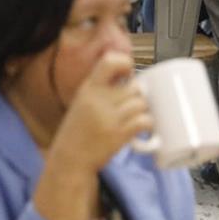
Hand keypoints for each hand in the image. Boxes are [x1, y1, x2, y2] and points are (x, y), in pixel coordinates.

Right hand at [48, 52, 151, 173]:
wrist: (70, 158)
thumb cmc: (78, 130)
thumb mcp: (82, 102)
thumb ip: (101, 89)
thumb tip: (130, 77)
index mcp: (88, 88)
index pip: (109, 62)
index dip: (125, 63)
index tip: (128, 74)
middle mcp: (98, 100)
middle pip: (134, 87)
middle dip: (139, 95)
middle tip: (133, 105)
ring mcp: (109, 117)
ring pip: (141, 103)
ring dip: (144, 110)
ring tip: (137, 118)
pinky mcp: (119, 134)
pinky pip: (144, 121)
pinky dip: (148, 124)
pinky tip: (143, 128)